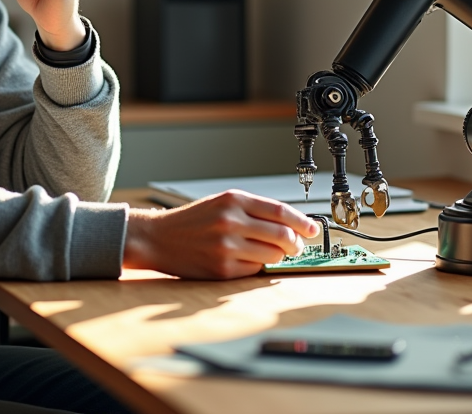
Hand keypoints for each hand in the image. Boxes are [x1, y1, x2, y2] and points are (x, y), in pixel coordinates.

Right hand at [123, 191, 320, 279]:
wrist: (158, 238)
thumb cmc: (193, 221)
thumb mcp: (221, 203)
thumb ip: (253, 210)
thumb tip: (290, 224)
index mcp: (233, 200)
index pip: (280, 211)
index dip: (302, 221)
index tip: (313, 229)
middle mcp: (231, 221)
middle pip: (282, 235)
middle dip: (296, 243)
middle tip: (297, 246)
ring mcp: (227, 247)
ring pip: (272, 255)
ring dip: (278, 256)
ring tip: (271, 253)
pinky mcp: (222, 269)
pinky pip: (255, 271)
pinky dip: (258, 267)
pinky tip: (248, 261)